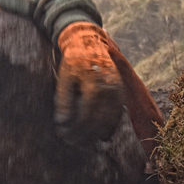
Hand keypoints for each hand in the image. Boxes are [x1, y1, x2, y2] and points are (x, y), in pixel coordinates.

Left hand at [54, 22, 124, 143]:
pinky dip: (109, 125)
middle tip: (72, 142)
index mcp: (95, 85)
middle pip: (99, 120)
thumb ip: (64, 99)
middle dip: (86, 134)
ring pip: (111, 119)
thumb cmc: (73, 61)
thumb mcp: (64, 77)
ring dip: (98, 133)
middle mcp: (110, 88)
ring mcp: (118, 89)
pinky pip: (117, 112)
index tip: (65, 135)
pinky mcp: (121, 90)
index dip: (76, 128)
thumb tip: (62, 121)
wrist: (89, 42)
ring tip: (85, 142)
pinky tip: (99, 134)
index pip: (86, 115)